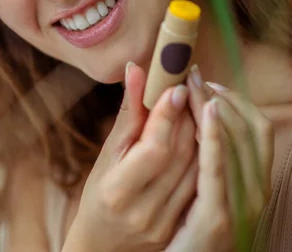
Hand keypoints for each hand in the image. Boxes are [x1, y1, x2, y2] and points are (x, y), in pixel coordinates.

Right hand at [66, 63, 197, 251]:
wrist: (105, 245)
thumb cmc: (101, 192)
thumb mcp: (108, 153)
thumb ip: (127, 113)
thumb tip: (136, 69)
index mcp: (117, 190)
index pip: (153, 148)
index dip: (167, 115)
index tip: (176, 87)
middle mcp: (144, 210)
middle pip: (179, 155)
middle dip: (188, 115)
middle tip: (189, 87)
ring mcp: (165, 221)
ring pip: (196, 167)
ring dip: (200, 131)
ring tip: (196, 105)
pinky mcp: (181, 224)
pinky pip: (201, 181)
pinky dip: (203, 153)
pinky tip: (200, 133)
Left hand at [164, 66, 273, 251]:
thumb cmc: (185, 218)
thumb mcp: (203, 180)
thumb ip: (208, 145)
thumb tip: (205, 103)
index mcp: (255, 181)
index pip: (258, 128)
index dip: (237, 100)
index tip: (211, 83)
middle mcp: (256, 193)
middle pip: (247, 129)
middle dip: (222, 98)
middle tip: (195, 76)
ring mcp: (240, 207)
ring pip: (234, 141)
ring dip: (214, 108)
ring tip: (193, 86)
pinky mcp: (216, 218)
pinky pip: (217, 167)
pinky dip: (214, 136)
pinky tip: (204, 112)